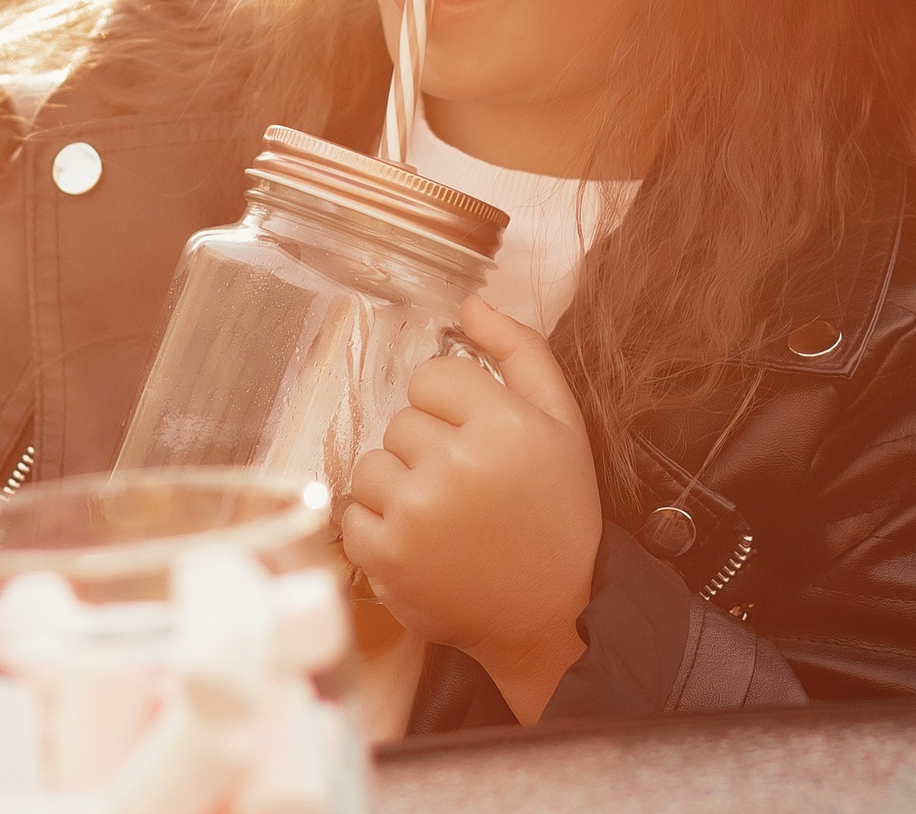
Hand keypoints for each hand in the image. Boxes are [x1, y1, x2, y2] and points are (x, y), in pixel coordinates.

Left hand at [342, 295, 603, 720]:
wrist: (555, 614)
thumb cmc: (559, 513)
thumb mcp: (562, 423)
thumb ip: (519, 350)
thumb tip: (470, 300)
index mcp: (503, 424)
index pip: (432, 375)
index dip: (454, 408)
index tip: (478, 441)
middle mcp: (455, 464)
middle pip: (401, 421)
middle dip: (428, 448)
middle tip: (469, 488)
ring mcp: (415, 513)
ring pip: (372, 464)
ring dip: (399, 486)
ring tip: (444, 517)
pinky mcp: (387, 557)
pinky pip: (353, 513)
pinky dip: (379, 528)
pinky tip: (421, 543)